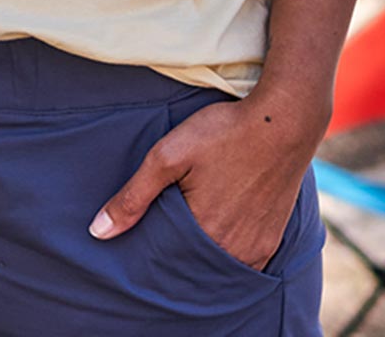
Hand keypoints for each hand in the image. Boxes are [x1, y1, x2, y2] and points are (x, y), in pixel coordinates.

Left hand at [89, 85, 324, 269]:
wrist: (286, 120)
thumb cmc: (225, 132)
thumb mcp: (170, 155)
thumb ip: (134, 196)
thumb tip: (99, 232)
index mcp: (203, 234)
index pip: (164, 259)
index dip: (151, 245)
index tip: (146, 226)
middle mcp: (232, 250)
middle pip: (191, 264)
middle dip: (175, 251)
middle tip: (170, 219)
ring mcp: (256, 248)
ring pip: (217, 265)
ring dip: (201, 254)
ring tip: (192, 224)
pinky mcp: (272, 240)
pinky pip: (243, 262)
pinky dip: (227, 253)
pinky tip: (217, 230)